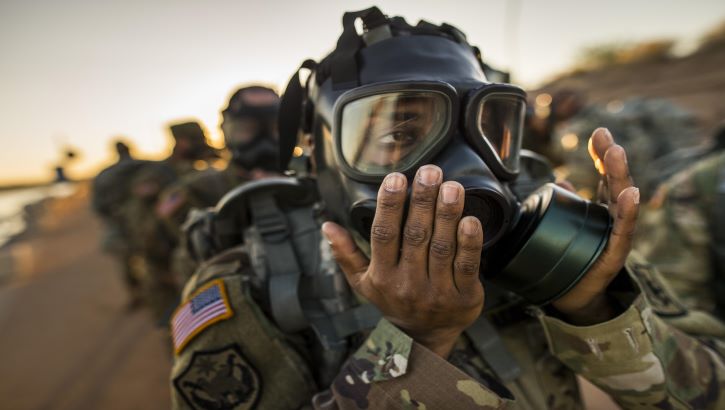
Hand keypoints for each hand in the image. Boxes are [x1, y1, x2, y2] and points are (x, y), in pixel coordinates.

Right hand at [322, 165, 483, 357]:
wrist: (424, 338)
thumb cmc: (393, 300)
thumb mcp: (363, 282)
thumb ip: (346, 253)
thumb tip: (326, 226)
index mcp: (382, 275)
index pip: (383, 234)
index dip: (389, 205)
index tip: (396, 178)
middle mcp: (407, 283)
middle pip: (415, 235)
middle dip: (423, 200)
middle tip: (430, 171)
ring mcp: (437, 291)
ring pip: (441, 247)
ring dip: (447, 214)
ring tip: (451, 187)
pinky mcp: (463, 297)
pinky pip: (467, 266)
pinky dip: (469, 242)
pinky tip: (471, 219)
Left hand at [552, 128, 639, 324]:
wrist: (574, 295)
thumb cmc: (572, 257)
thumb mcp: (566, 224)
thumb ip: (566, 202)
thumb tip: (562, 181)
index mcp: (602, 208)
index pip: (605, 175)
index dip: (602, 154)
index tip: (598, 132)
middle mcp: (613, 218)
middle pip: (616, 183)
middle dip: (611, 159)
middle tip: (607, 139)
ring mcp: (617, 235)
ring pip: (622, 201)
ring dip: (619, 176)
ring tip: (616, 154)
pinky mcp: (615, 253)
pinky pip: (623, 231)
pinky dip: (627, 211)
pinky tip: (630, 195)